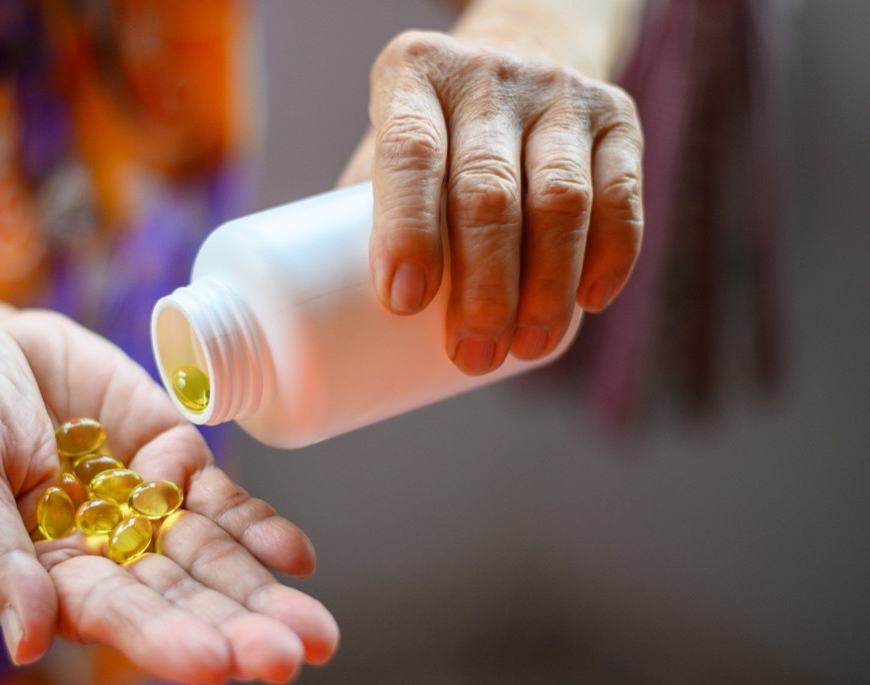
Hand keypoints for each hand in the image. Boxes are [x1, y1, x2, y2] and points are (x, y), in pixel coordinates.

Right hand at [0, 308, 338, 684]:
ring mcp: (146, 507)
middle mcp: (107, 553)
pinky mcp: (175, 461)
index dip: (163, 639)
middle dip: (236, 629)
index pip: (113, 616)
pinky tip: (296, 558)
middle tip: (290, 654)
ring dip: (262, 592)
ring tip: (317, 631)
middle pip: (179, 598)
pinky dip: (259, 528)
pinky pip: (223, 501)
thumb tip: (26, 642)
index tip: (215, 663)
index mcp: (49, 573)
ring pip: (213, 558)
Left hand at [342, 30, 643, 374]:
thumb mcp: (386, 147)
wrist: (519, 52)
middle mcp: (486, 76)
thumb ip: (364, 216)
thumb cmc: (431, 133)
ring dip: (546, 288)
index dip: (408, 230)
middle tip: (471, 354)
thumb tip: (342, 326)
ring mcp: (558, 92)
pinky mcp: (618, 115)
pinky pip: (621, 196)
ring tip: (525, 348)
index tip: (404, 303)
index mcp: (412, 75)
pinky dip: (608, 257)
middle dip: (483, 288)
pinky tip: (587, 304)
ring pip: (561, 200)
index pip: (411, 152)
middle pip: (489, 191)